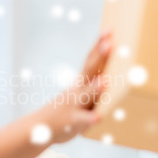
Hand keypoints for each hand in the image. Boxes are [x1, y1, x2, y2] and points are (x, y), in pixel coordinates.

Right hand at [49, 29, 112, 143]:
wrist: (41, 126)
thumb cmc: (69, 108)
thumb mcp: (82, 93)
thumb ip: (97, 83)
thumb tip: (117, 71)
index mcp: (81, 81)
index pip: (90, 59)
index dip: (99, 45)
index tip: (109, 30)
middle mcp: (77, 89)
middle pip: (89, 70)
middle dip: (99, 57)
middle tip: (109, 44)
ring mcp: (74, 104)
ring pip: (85, 94)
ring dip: (95, 88)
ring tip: (105, 81)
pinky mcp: (74, 122)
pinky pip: (83, 120)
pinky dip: (90, 118)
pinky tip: (98, 117)